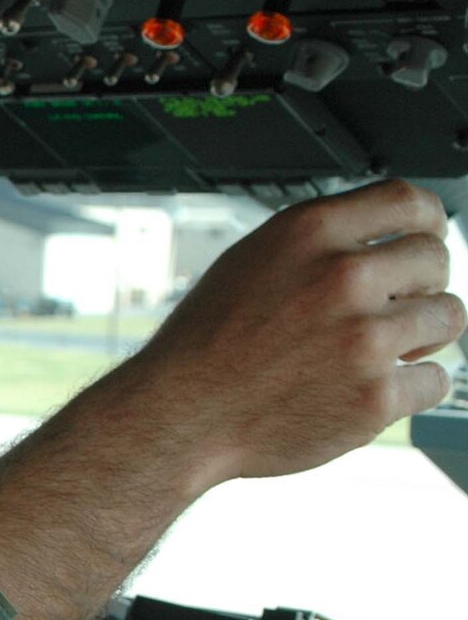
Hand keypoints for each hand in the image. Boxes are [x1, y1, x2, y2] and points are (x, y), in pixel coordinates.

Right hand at [118, 179, 463, 490]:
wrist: (178, 417)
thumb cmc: (206, 346)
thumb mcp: (250, 263)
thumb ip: (319, 245)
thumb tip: (383, 240)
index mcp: (309, 235)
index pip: (409, 202)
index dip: (428, 221)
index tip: (425, 239)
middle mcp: (342, 278)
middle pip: (436, 260)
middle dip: (421, 285)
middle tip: (390, 309)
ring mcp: (364, 339)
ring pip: (447, 317)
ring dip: (421, 336)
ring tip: (376, 351)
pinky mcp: (376, 397)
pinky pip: (435, 380)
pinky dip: (409, 388)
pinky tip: (367, 388)